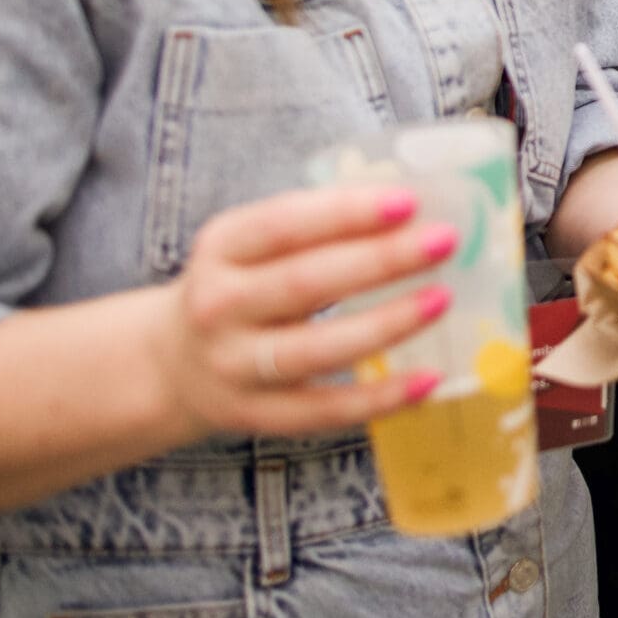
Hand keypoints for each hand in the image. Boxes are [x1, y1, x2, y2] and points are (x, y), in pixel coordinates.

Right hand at [152, 185, 457, 439]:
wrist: (172, 362)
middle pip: (305, 282)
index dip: (347, 212)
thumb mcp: (253, 245)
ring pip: (315, 349)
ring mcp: (234, 366)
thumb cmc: (242, 286)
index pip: (284, 223)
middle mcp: (219, 306)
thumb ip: (316, 227)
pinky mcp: (254, 415)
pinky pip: (324, 411)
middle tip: (444, 242)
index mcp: (221, 247)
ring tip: (440, 300)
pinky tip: (428, 379)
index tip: (409, 202)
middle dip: (381, 261)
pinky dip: (379, 397)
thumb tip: (415, 212)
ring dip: (385, 324)